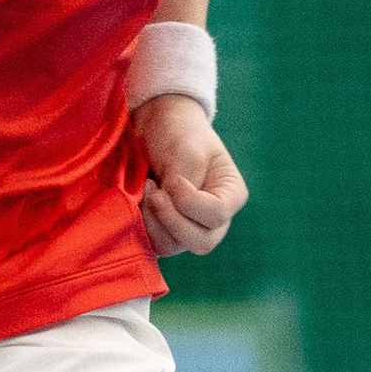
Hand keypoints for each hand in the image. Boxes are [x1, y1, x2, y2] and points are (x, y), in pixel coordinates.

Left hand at [135, 94, 247, 257]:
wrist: (156, 125)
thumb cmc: (180, 132)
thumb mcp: (188, 150)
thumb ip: (184, 182)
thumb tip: (169, 207)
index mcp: (230, 195)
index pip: (216, 215)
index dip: (189, 202)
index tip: (172, 178)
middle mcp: (215, 219)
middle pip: (201, 242)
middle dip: (171, 219)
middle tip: (154, 191)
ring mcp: (190, 227)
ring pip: (174, 246)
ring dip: (154, 221)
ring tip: (147, 189)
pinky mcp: (165, 230)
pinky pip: (155, 244)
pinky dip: (143, 226)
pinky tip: (140, 201)